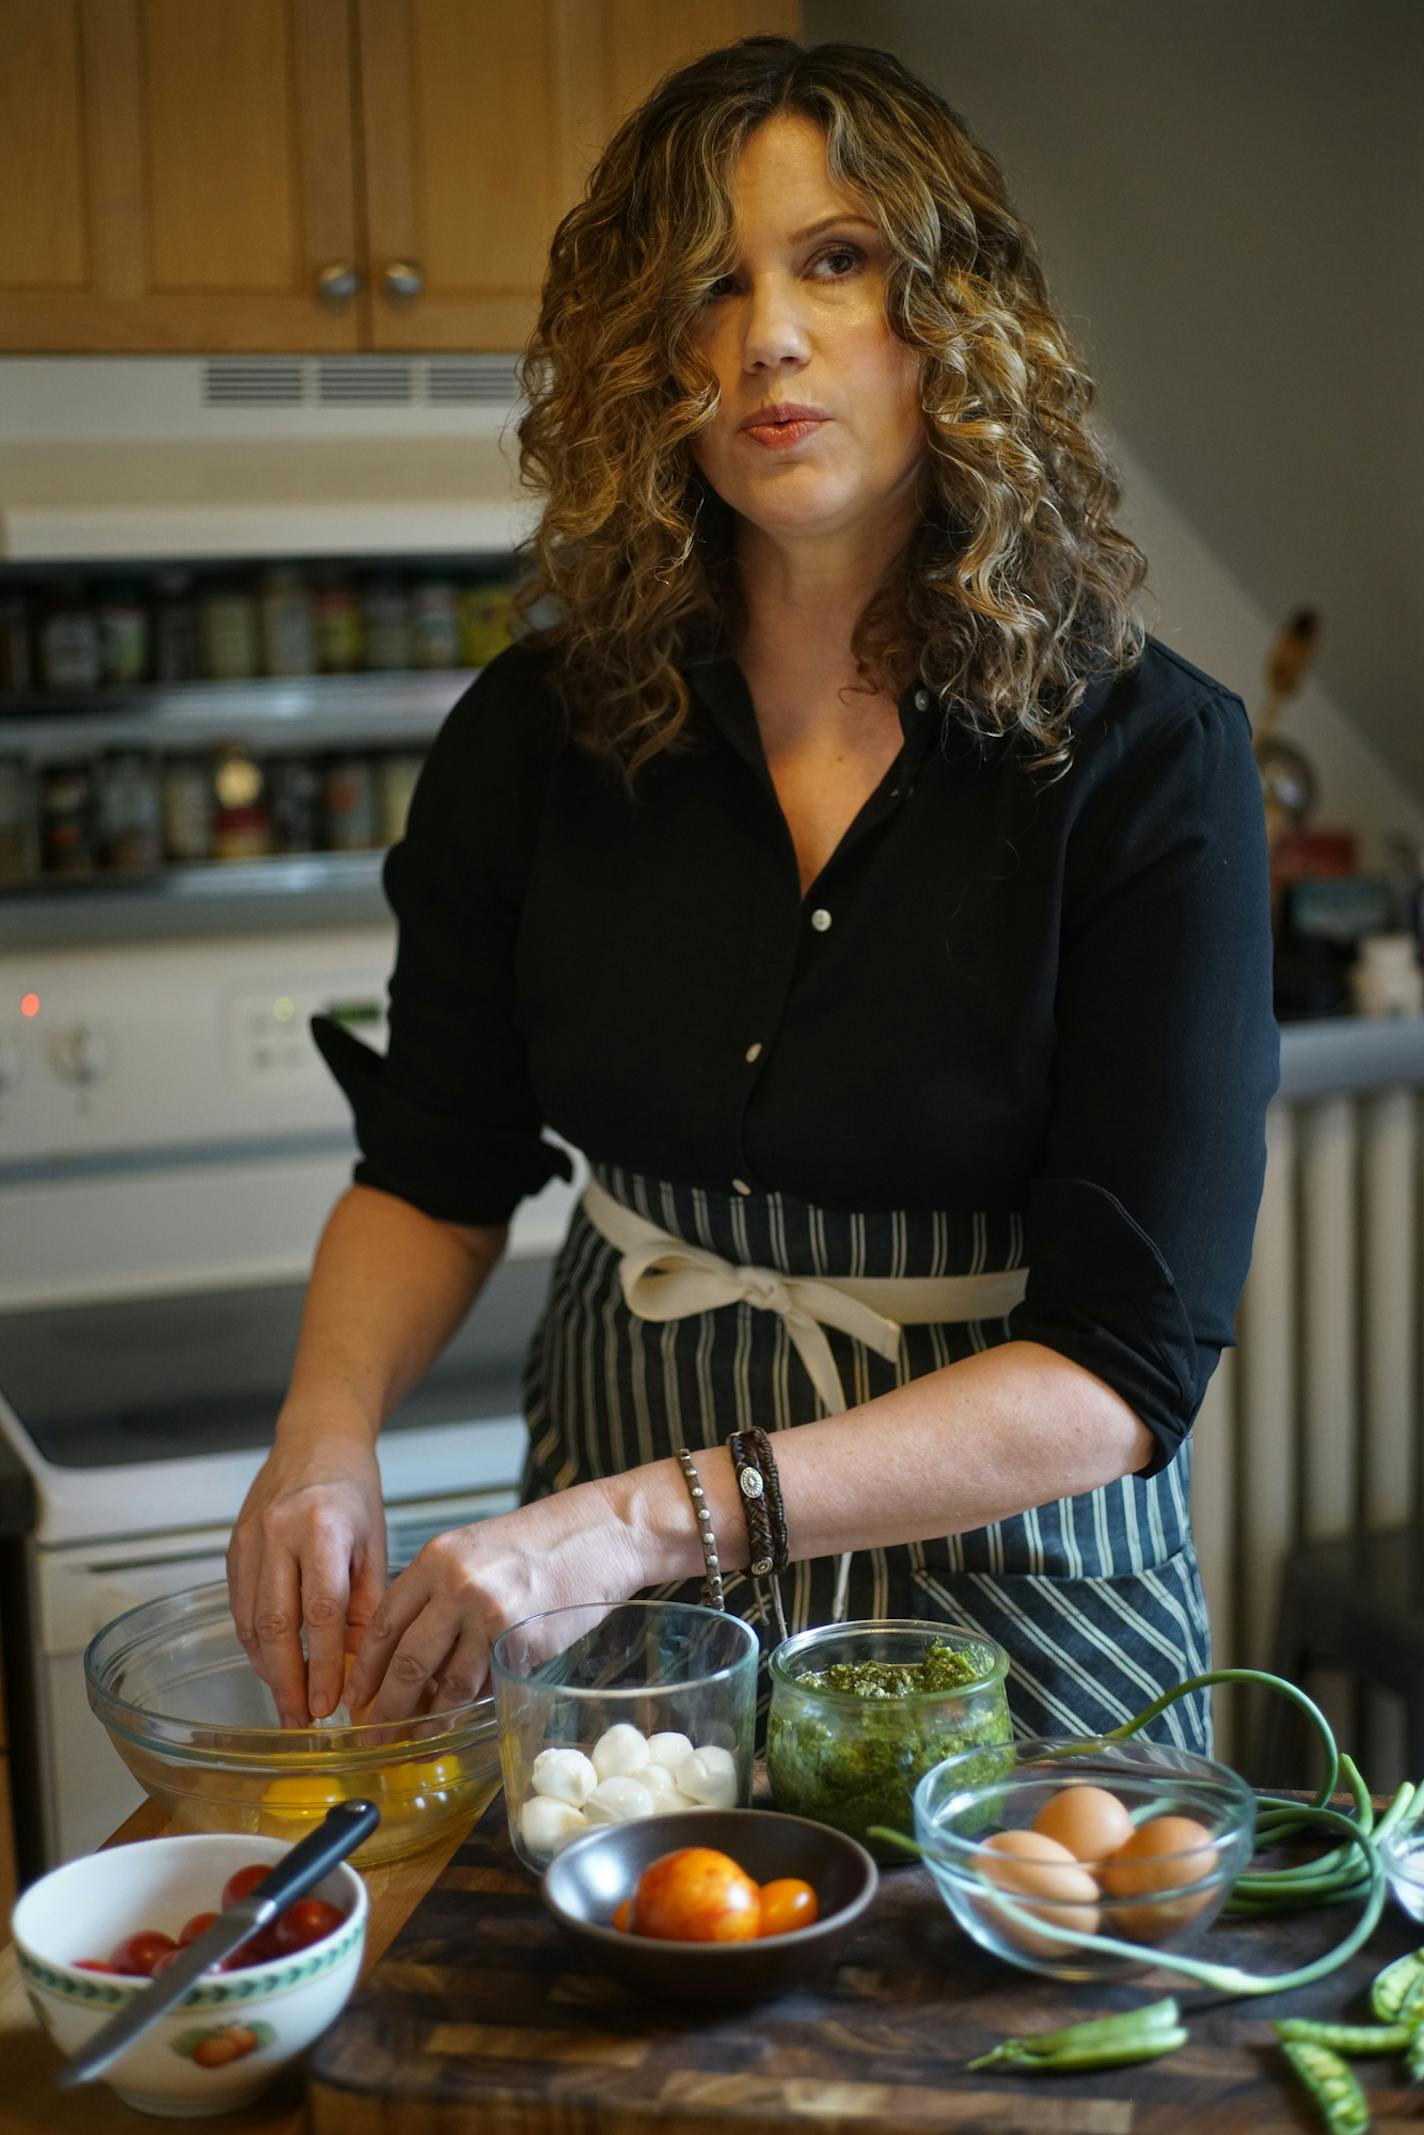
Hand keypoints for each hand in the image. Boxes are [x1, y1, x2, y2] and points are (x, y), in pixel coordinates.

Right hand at [227, 1414, 386, 1727]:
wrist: (316, 1439)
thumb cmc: (354, 1491)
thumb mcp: (375, 1541)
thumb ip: (366, 1603)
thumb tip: (359, 1666)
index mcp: (321, 1530)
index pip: (320, 1613)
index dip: (321, 1666)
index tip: (328, 1706)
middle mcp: (278, 1534)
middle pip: (275, 1624)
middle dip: (286, 1681)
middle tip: (299, 1721)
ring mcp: (249, 1540)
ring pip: (248, 1621)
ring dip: (266, 1669)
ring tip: (286, 1704)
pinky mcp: (233, 1548)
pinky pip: (238, 1607)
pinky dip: (252, 1643)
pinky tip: (270, 1666)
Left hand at [343, 1480, 643, 1722]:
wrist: (600, 1533)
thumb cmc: (539, 1543)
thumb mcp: (473, 1551)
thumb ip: (437, 1594)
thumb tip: (407, 1657)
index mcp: (437, 1559)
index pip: (383, 1623)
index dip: (364, 1669)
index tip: (354, 1696)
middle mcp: (457, 1586)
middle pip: (406, 1661)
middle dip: (386, 1706)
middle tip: (374, 1731)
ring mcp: (491, 1616)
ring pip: (445, 1684)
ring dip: (426, 1720)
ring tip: (415, 1740)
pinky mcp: (524, 1643)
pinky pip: (487, 1685)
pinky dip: (469, 1708)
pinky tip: (458, 1722)